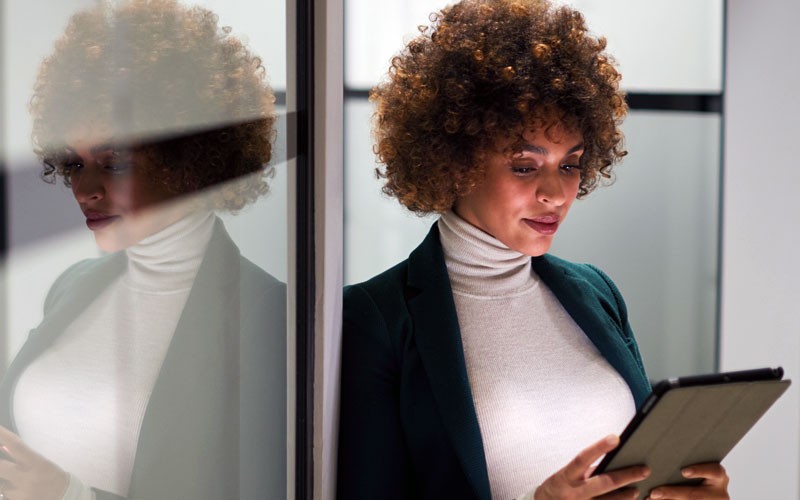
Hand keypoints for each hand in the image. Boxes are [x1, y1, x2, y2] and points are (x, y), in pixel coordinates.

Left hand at [0, 426, 67, 499]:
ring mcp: (20, 493)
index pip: (15, 446)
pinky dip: (5, 489)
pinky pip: (3, 494)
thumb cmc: (51, 476)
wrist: (64, 496)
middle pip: (0, 467)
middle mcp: (26, 478)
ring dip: (3, 479)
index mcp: (36, 463)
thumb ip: (22, 455)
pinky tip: (15, 489)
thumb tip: (3, 445)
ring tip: (15, 479)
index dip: (2, 435)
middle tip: (4, 464)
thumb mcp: (41, 462)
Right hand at [534, 435, 649, 499]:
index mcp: (567, 476)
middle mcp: (574, 492)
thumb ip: (588, 470)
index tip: (615, 438)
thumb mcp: (568, 475)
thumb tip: (614, 463)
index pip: (583, 458)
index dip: (599, 448)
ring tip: (637, 489)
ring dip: (626, 496)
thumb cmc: (559, 487)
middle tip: (644, 470)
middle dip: (626, 476)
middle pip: (604, 483)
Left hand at [646, 463, 728, 499]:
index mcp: (719, 478)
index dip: (699, 471)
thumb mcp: (698, 470)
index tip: (683, 471)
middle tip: (654, 493)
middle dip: (673, 493)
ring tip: (650, 498)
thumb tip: (658, 459)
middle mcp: (720, 493)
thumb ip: (685, 466)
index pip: (715, 471)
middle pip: (696, 494)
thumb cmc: (698, 477)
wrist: (707, 495)